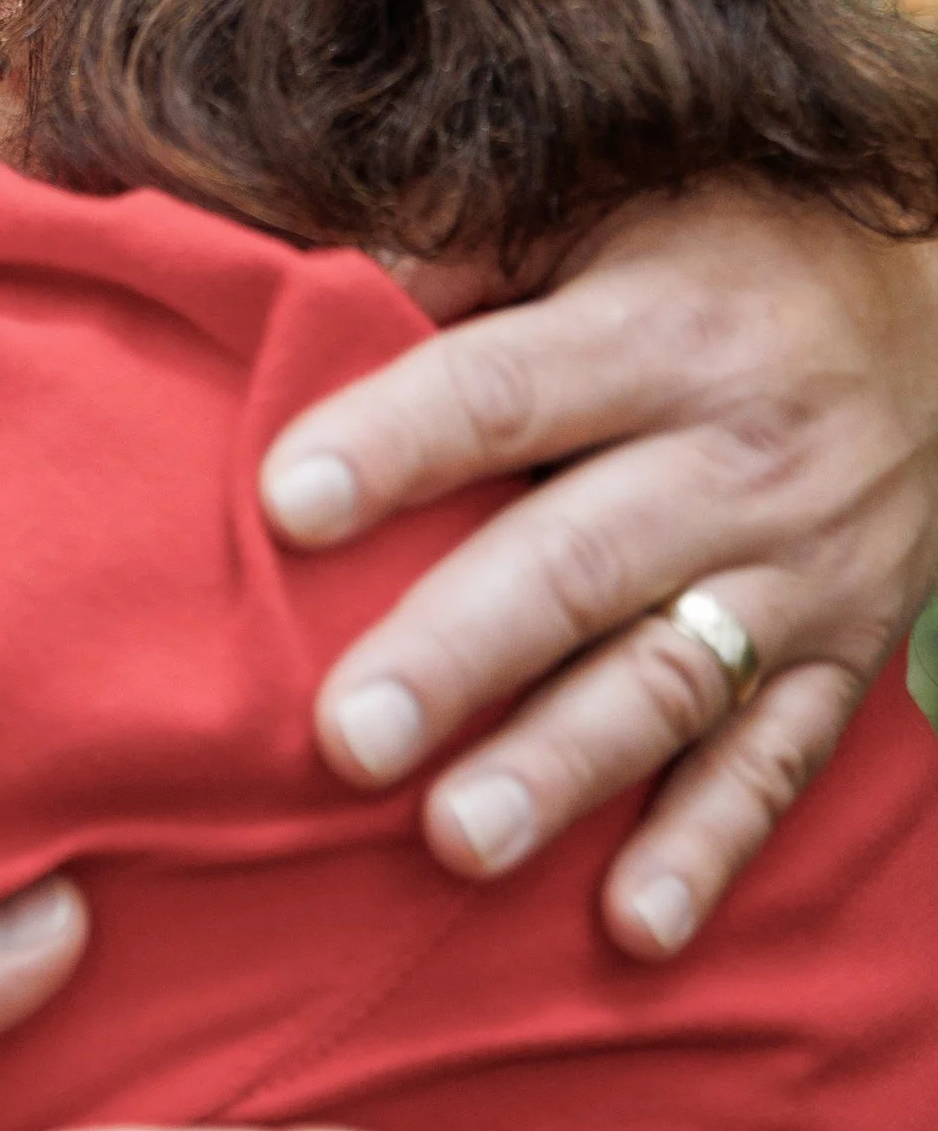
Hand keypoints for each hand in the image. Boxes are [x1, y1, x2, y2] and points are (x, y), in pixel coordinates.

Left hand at [266, 184, 937, 960]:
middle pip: (580, 560)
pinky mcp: (846, 656)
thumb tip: (308, 283)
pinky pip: (779, 762)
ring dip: (562, 768)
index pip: (506, 390)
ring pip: (672, 680)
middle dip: (461, 654)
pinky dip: (709, 847)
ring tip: (455, 840)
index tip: (285, 504)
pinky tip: (634, 924)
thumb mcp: (614, 206)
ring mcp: (803, 570)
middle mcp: (738, 457)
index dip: (396, 445)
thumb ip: (467, 249)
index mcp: (663, 331)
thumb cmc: (726, 251)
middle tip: (348, 737)